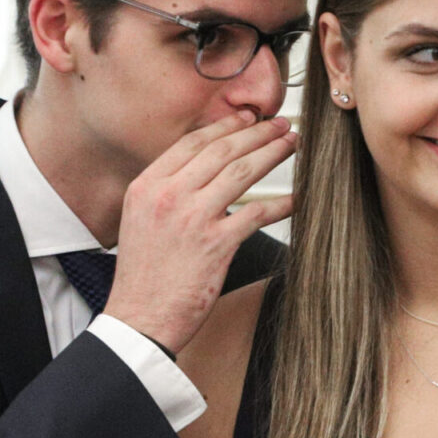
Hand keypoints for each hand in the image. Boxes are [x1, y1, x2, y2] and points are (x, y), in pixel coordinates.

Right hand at [105, 110, 296, 353]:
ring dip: (273, 153)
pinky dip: (283, 203)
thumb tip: (199, 173)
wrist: (139, 318)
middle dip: (257, 133)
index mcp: (146, 186)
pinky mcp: (216, 244)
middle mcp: (168, 195)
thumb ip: (165, 193)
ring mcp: (193, 218)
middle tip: (281, 125)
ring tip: (293, 144)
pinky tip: (298, 197)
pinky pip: (258, 213)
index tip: (248, 118)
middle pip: (221, 151)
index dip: (225, 127)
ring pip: (242, 172)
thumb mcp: (140, 221)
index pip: (192, 144)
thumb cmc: (143, 276)